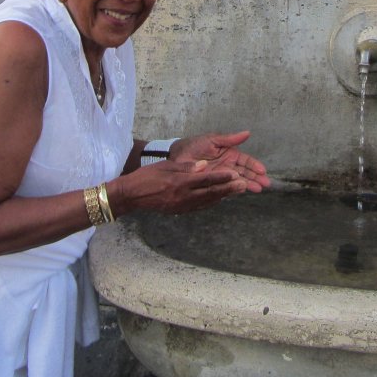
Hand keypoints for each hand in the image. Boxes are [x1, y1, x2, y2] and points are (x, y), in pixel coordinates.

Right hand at [112, 159, 248, 216]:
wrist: (131, 196)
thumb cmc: (147, 176)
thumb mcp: (166, 167)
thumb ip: (186, 167)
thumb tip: (205, 166)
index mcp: (180, 183)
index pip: (205, 179)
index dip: (222, 177)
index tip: (236, 174)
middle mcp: (183, 196)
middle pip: (210, 192)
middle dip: (228, 189)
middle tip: (244, 185)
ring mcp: (181, 205)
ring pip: (207, 200)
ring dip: (223, 196)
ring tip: (237, 191)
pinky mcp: (179, 210)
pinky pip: (199, 206)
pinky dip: (211, 201)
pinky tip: (219, 198)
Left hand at [169, 131, 269, 192]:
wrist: (176, 156)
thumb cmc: (194, 146)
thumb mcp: (213, 140)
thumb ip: (230, 139)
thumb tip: (248, 133)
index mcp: (230, 154)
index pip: (246, 161)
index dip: (255, 166)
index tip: (263, 171)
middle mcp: (228, 166)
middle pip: (245, 173)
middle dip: (256, 178)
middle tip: (265, 184)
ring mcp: (221, 176)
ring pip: (238, 181)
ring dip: (248, 184)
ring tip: (257, 189)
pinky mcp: (214, 184)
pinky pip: (226, 187)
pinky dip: (234, 189)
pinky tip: (242, 191)